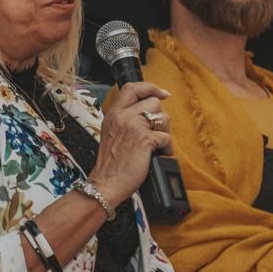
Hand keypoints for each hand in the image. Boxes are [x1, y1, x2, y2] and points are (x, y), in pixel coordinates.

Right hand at [90, 81, 170, 205]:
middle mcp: (123, 117)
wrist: (105, 184)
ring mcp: (134, 127)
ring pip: (163, 117)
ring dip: (164, 132)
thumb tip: (147, 115)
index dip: (150, 87)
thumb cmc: (110, 165)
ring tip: (157, 146)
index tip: (161, 93)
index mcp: (113, 114)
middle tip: (156, 132)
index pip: (132, 88)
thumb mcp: (111, 134)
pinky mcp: (145, 140)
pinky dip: (167, 149)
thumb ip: (125, 121)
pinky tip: (158, 156)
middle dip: (160, 118)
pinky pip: (167, 138)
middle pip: (153, 102)